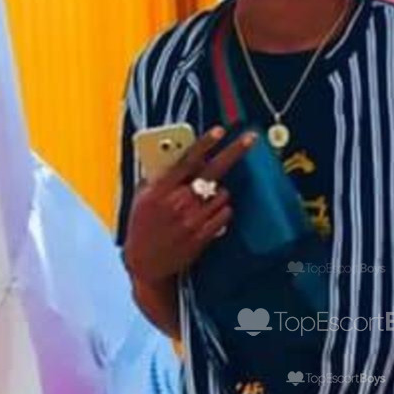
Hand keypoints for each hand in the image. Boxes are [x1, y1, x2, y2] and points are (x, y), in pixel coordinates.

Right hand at [123, 128, 255, 282]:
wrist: (145, 263)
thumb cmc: (142, 227)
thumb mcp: (142, 197)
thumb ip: (159, 175)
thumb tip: (176, 153)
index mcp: (161, 190)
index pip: (187, 161)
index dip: (205, 144)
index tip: (220, 130)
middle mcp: (179, 202)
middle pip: (213, 171)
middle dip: (234, 151)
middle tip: (251, 138)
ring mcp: (193, 220)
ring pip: (223, 193)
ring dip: (219, 192)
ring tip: (204, 201)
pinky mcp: (203, 235)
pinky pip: (226, 213)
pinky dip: (222, 210)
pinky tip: (210, 214)